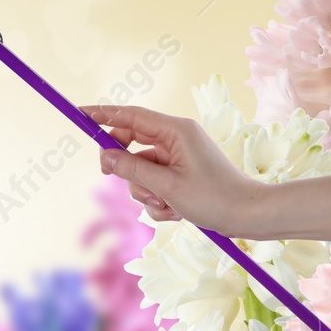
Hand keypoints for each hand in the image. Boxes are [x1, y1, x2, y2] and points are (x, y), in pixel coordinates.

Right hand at [81, 104, 266, 233]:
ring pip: (139, 169)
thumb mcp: (166, 186)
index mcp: (176, 131)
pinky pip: (153, 183)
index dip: (103, 114)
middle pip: (130, 144)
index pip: (131, 116)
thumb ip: (131, 169)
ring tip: (166, 204)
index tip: (80, 114)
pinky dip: (157, 200)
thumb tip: (104, 156)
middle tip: (114, 178)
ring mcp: (178, 157)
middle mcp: (176, 139)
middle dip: (125, 167)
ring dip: (145, 191)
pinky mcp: (180, 174)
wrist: (249, 216)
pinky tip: (175, 211)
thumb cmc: (215, 198)